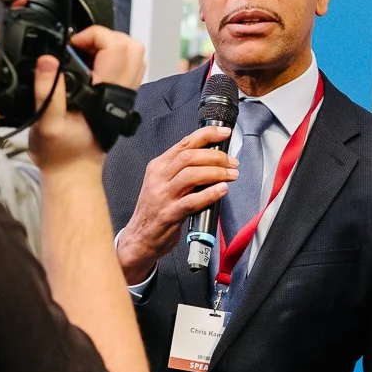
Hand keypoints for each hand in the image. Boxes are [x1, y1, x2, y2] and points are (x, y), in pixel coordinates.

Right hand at [28, 26, 145, 173]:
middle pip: (131, 46)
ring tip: (85, 52)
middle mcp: (121, 92)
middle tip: (80, 45)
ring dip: (111, 45)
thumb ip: (47, 91)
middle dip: (105, 36)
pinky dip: (113, 58)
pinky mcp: (121, 99)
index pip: (115, 47)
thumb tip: (48, 61)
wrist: (73, 172)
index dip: (93, 35)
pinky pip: (128, 68)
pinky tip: (91, 65)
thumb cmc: (59, 152)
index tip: (72, 44)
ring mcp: (124, 95)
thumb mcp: (45, 123)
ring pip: (134, 55)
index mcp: (105, 94)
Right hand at [116, 124, 237, 285]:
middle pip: (190, 157)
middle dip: (216, 156)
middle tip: (232, 162)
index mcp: (158, 166)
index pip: (184, 143)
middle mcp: (159, 178)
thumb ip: (182, 170)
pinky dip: (210, 194)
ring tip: (231, 175)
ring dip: (216, 172)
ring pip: (192, 175)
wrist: (139, 238)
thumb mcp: (163, 183)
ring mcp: (162, 196)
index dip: (207, 135)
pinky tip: (222, 190)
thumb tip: (212, 159)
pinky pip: (192, 201)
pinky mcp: (169, 214)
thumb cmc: (155, 210)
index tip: (224, 133)